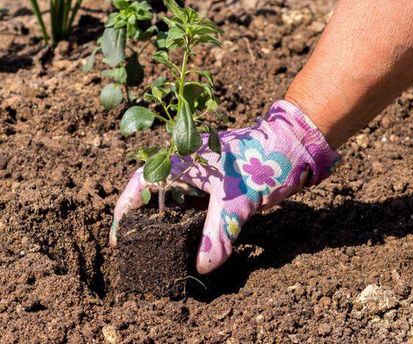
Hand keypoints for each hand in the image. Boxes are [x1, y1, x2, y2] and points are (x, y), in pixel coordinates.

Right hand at [109, 100, 339, 273]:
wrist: (294, 146)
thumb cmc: (261, 160)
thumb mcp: (238, 199)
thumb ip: (218, 233)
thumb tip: (202, 267)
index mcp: (180, 160)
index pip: (140, 184)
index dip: (124, 211)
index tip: (117, 239)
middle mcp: (186, 168)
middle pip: (154, 197)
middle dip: (144, 224)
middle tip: (138, 254)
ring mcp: (202, 178)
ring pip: (175, 205)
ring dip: (168, 227)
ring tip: (160, 255)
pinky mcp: (217, 188)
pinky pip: (195, 209)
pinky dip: (189, 227)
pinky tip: (189, 246)